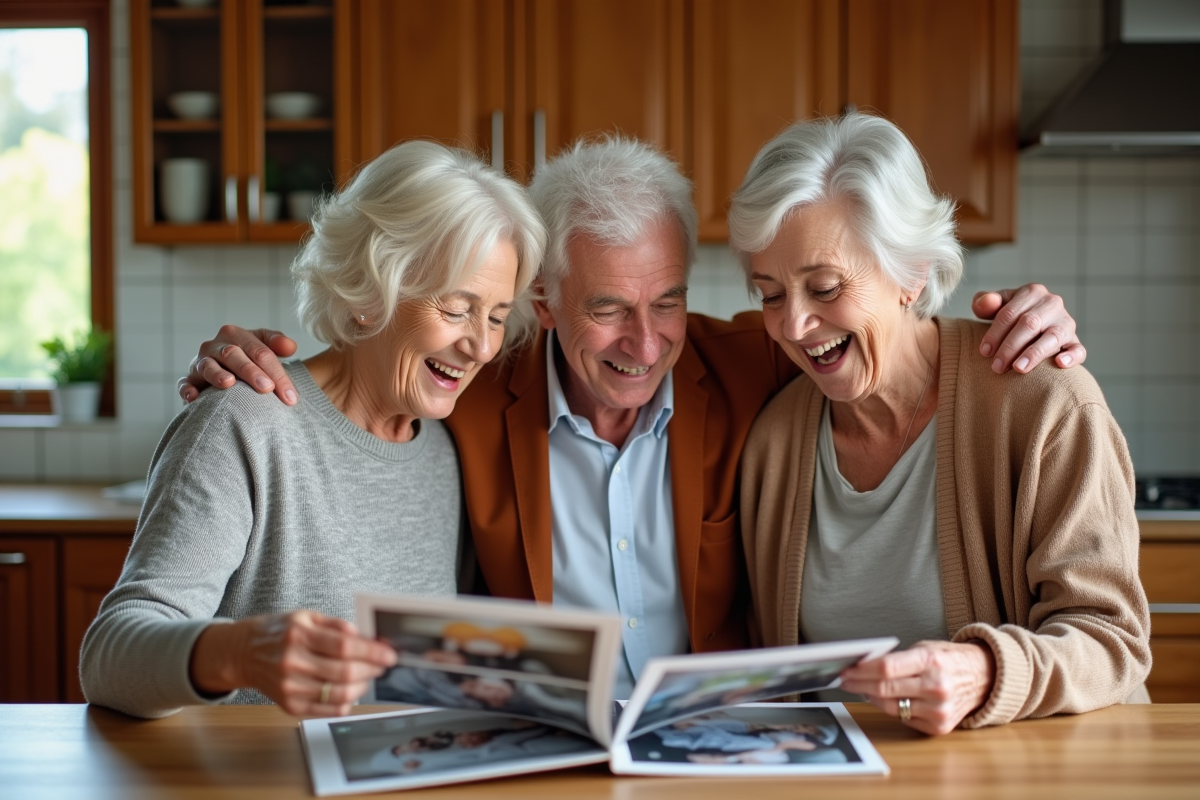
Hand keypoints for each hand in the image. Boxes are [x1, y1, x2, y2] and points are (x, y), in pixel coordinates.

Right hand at [178, 326, 297, 404]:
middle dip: (251, 372)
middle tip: (267, 388)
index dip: (277, 373)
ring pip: (208, 366)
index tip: (291, 396)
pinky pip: (184, 383)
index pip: (260, 352)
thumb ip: (277, 343)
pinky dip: (187, 389)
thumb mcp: (263, 345)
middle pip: (234, 355)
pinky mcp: (189, 379)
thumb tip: (291, 347)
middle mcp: (216, 346)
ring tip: (229, 383)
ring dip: (217, 374)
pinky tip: (193, 397)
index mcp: (236, 335)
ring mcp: (200, 362)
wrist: (225, 366)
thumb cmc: (248, 357)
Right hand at [189, 610, 397, 716]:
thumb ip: (336, 625)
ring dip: (363, 686)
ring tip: (369, 677)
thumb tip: (364, 635)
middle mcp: (293, 662)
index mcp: (298, 634)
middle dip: (372, 669)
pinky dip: (347, 702)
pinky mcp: (289, 705)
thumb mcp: (306, 616)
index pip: (344, 645)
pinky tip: (352, 690)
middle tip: (383, 665)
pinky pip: (327, 710)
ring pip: (339, 694)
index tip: (389, 654)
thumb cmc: (278, 632)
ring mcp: (290, 687)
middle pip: (344, 672)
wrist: (243, 653)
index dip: (371, 651)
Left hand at [838, 640, 994, 735]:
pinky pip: (905, 719)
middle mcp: (936, 687)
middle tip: (845, 681)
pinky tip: (886, 700)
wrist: (984, 678)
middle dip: (859, 684)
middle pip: (885, 689)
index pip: (887, 668)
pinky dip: (892, 709)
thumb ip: (898, 659)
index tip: (846, 669)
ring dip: (872, 698)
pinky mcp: (939, 726)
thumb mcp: (925, 649)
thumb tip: (863, 668)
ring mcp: (938, 710)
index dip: (862, 670)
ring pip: (891, 707)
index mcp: (931, 661)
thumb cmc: (949, 660)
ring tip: (861, 689)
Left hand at [972, 284, 1085, 373]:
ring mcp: (1066, 323)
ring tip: (1018, 368)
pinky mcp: (1075, 341)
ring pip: (1053, 336)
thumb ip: (984, 303)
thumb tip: (988, 302)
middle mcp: (1052, 304)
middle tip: (996, 367)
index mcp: (1032, 292)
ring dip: (1035, 353)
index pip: (1011, 312)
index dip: (996, 332)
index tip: (984, 351)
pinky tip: (1059, 364)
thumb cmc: (1008, 317)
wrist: (1029, 327)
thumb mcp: (994, 306)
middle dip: (1010, 346)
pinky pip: (1078, 349)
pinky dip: (1072, 356)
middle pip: (1030, 324)